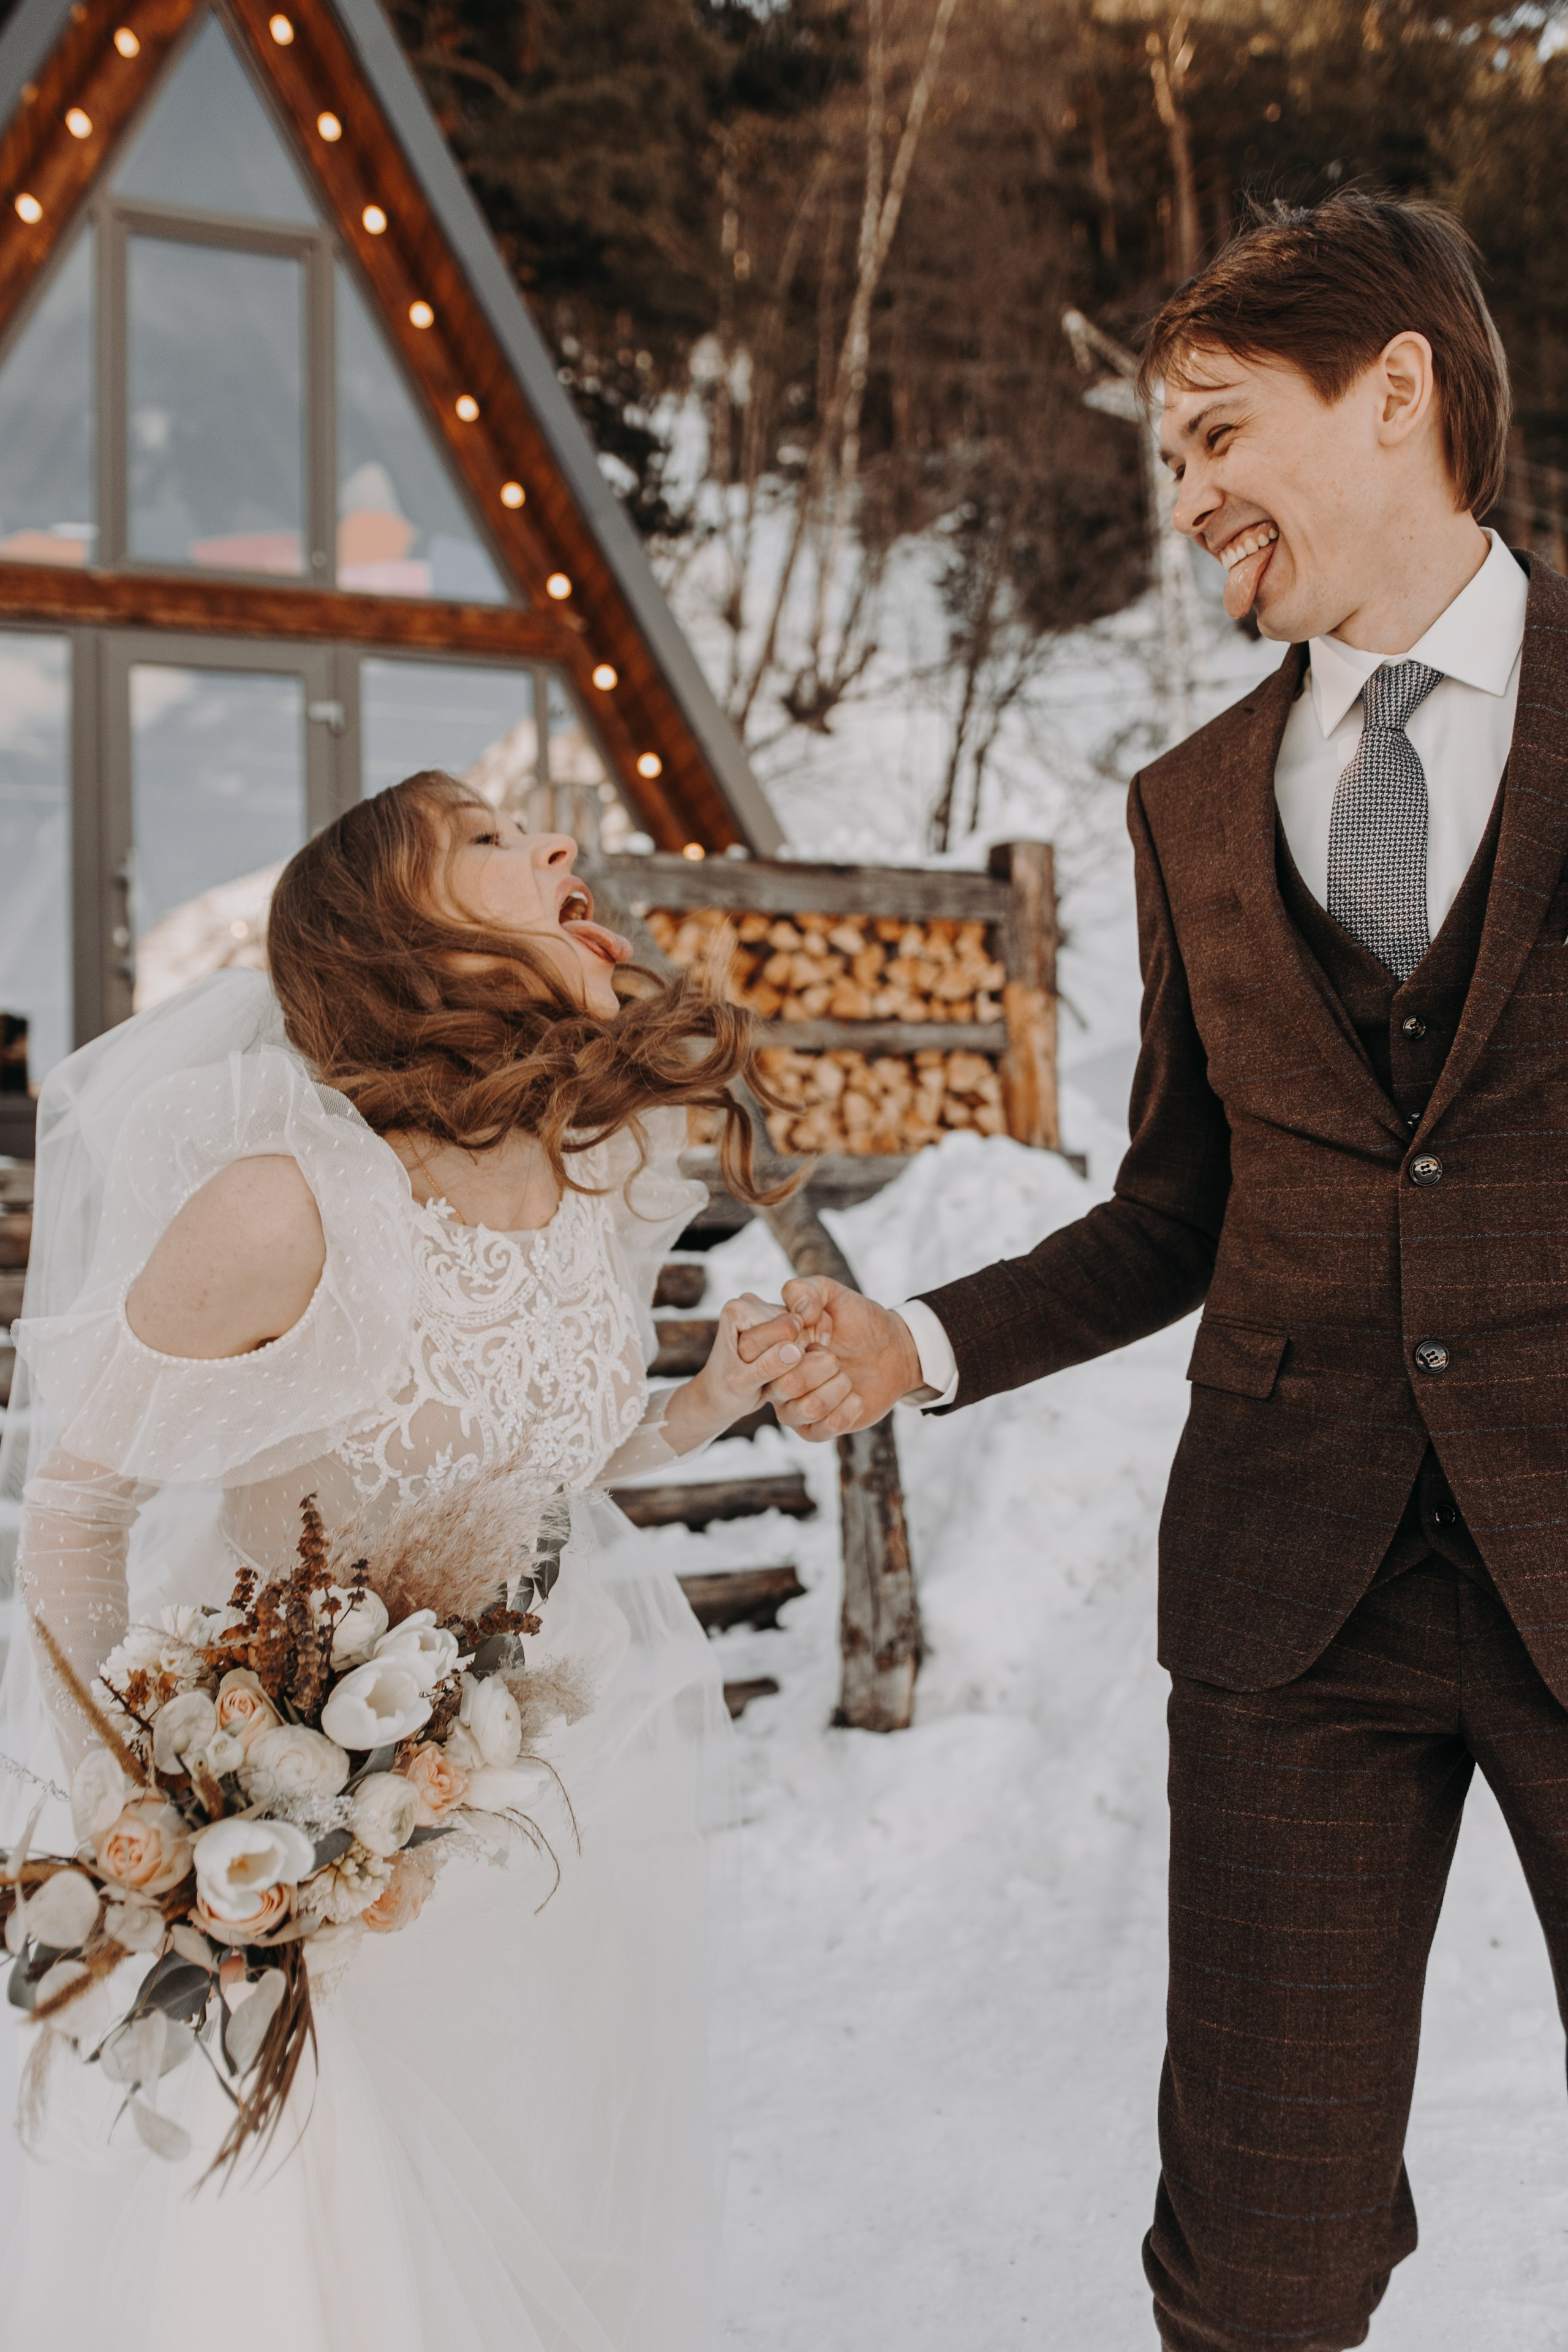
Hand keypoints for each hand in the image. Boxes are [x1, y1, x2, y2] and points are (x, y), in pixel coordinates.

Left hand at [660, 1294, 804, 1453]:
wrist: (720, 1395)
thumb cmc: (726, 1391)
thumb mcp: (742, 1385)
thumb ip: (767, 1367)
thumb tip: (796, 1350)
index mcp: (738, 1311)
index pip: (786, 1330)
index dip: (779, 1359)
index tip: (754, 1370)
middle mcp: (752, 1302)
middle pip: (797, 1330)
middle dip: (788, 1358)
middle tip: (762, 1374)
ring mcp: (767, 1309)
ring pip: (805, 1335)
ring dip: (794, 1359)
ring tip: (769, 1372)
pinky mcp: (780, 1320)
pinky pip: (806, 1338)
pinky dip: (798, 1358)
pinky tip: (780, 1367)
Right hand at [736, 1278, 922, 1440]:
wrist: (893, 1350)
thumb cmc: (858, 1320)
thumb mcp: (832, 1293)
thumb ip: (805, 1290)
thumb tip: (799, 1313)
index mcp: (771, 1350)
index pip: (753, 1352)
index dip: (792, 1340)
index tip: (820, 1328)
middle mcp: (774, 1381)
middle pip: (785, 1384)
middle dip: (823, 1365)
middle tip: (834, 1355)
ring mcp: (793, 1408)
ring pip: (807, 1408)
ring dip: (838, 1386)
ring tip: (846, 1376)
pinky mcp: (814, 1430)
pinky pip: (825, 1428)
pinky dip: (848, 1408)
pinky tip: (855, 1396)